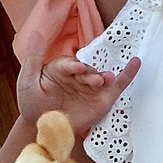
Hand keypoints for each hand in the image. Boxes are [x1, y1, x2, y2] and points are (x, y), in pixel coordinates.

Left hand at [18, 55, 139, 138]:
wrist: (41, 130)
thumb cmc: (32, 104)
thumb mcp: (27, 80)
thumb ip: (33, 58)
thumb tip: (35, 32)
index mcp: (60, 68)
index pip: (68, 64)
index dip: (72, 65)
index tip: (75, 68)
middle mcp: (77, 75)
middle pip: (86, 71)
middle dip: (89, 74)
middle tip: (92, 80)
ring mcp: (91, 87)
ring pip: (100, 78)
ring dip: (103, 78)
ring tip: (103, 81)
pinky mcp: (102, 99)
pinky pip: (117, 85)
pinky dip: (127, 74)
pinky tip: (135, 63)